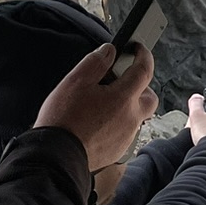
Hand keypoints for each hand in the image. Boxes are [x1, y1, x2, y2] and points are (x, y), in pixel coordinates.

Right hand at [33, 45, 157, 173]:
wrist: (56, 155)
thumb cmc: (64, 119)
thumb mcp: (76, 81)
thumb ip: (96, 62)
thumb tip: (109, 51)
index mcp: (124, 98)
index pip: (144, 70)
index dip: (143, 55)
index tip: (138, 49)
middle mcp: (131, 118)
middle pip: (149, 98)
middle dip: (142, 86)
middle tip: (123, 80)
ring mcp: (127, 136)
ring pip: (136, 116)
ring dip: (127, 105)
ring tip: (103, 102)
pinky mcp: (118, 150)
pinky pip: (125, 132)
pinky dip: (117, 123)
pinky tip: (98, 122)